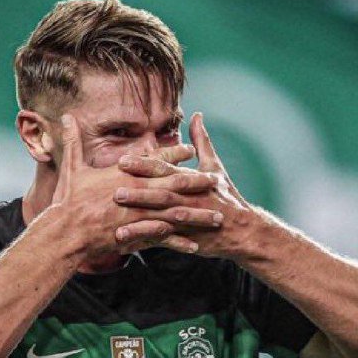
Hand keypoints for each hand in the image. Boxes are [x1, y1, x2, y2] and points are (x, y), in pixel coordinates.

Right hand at [50, 114, 224, 257]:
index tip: (190, 149)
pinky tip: (196, 244)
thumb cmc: (68, 201)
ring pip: (175, 213)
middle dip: (197, 182)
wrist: (67, 232)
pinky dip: (179, 242)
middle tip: (215, 179)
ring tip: (216, 216)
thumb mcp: (71, 168)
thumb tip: (65, 116)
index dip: (174, 154)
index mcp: (125, 175)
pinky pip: (163, 239)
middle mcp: (137, 193)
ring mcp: (140, 215)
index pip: (154, 161)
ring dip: (197, 214)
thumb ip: (73, 141)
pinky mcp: (137, 235)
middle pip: (173, 185)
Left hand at [113, 112, 253, 257]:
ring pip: (160, 219)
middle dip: (137, 193)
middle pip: (160, 194)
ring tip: (117, 224)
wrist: (244, 230)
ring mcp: (187, 220)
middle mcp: (188, 199)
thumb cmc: (226, 196)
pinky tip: (124, 242)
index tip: (123, 161)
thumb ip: (202, 142)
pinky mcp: (185, 238)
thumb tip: (197, 115)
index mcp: (191, 180)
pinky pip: (161, 241)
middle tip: (113, 190)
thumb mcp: (215, 167)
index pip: (165, 170)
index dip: (144, 165)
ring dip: (139, 221)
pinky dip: (143, 241)